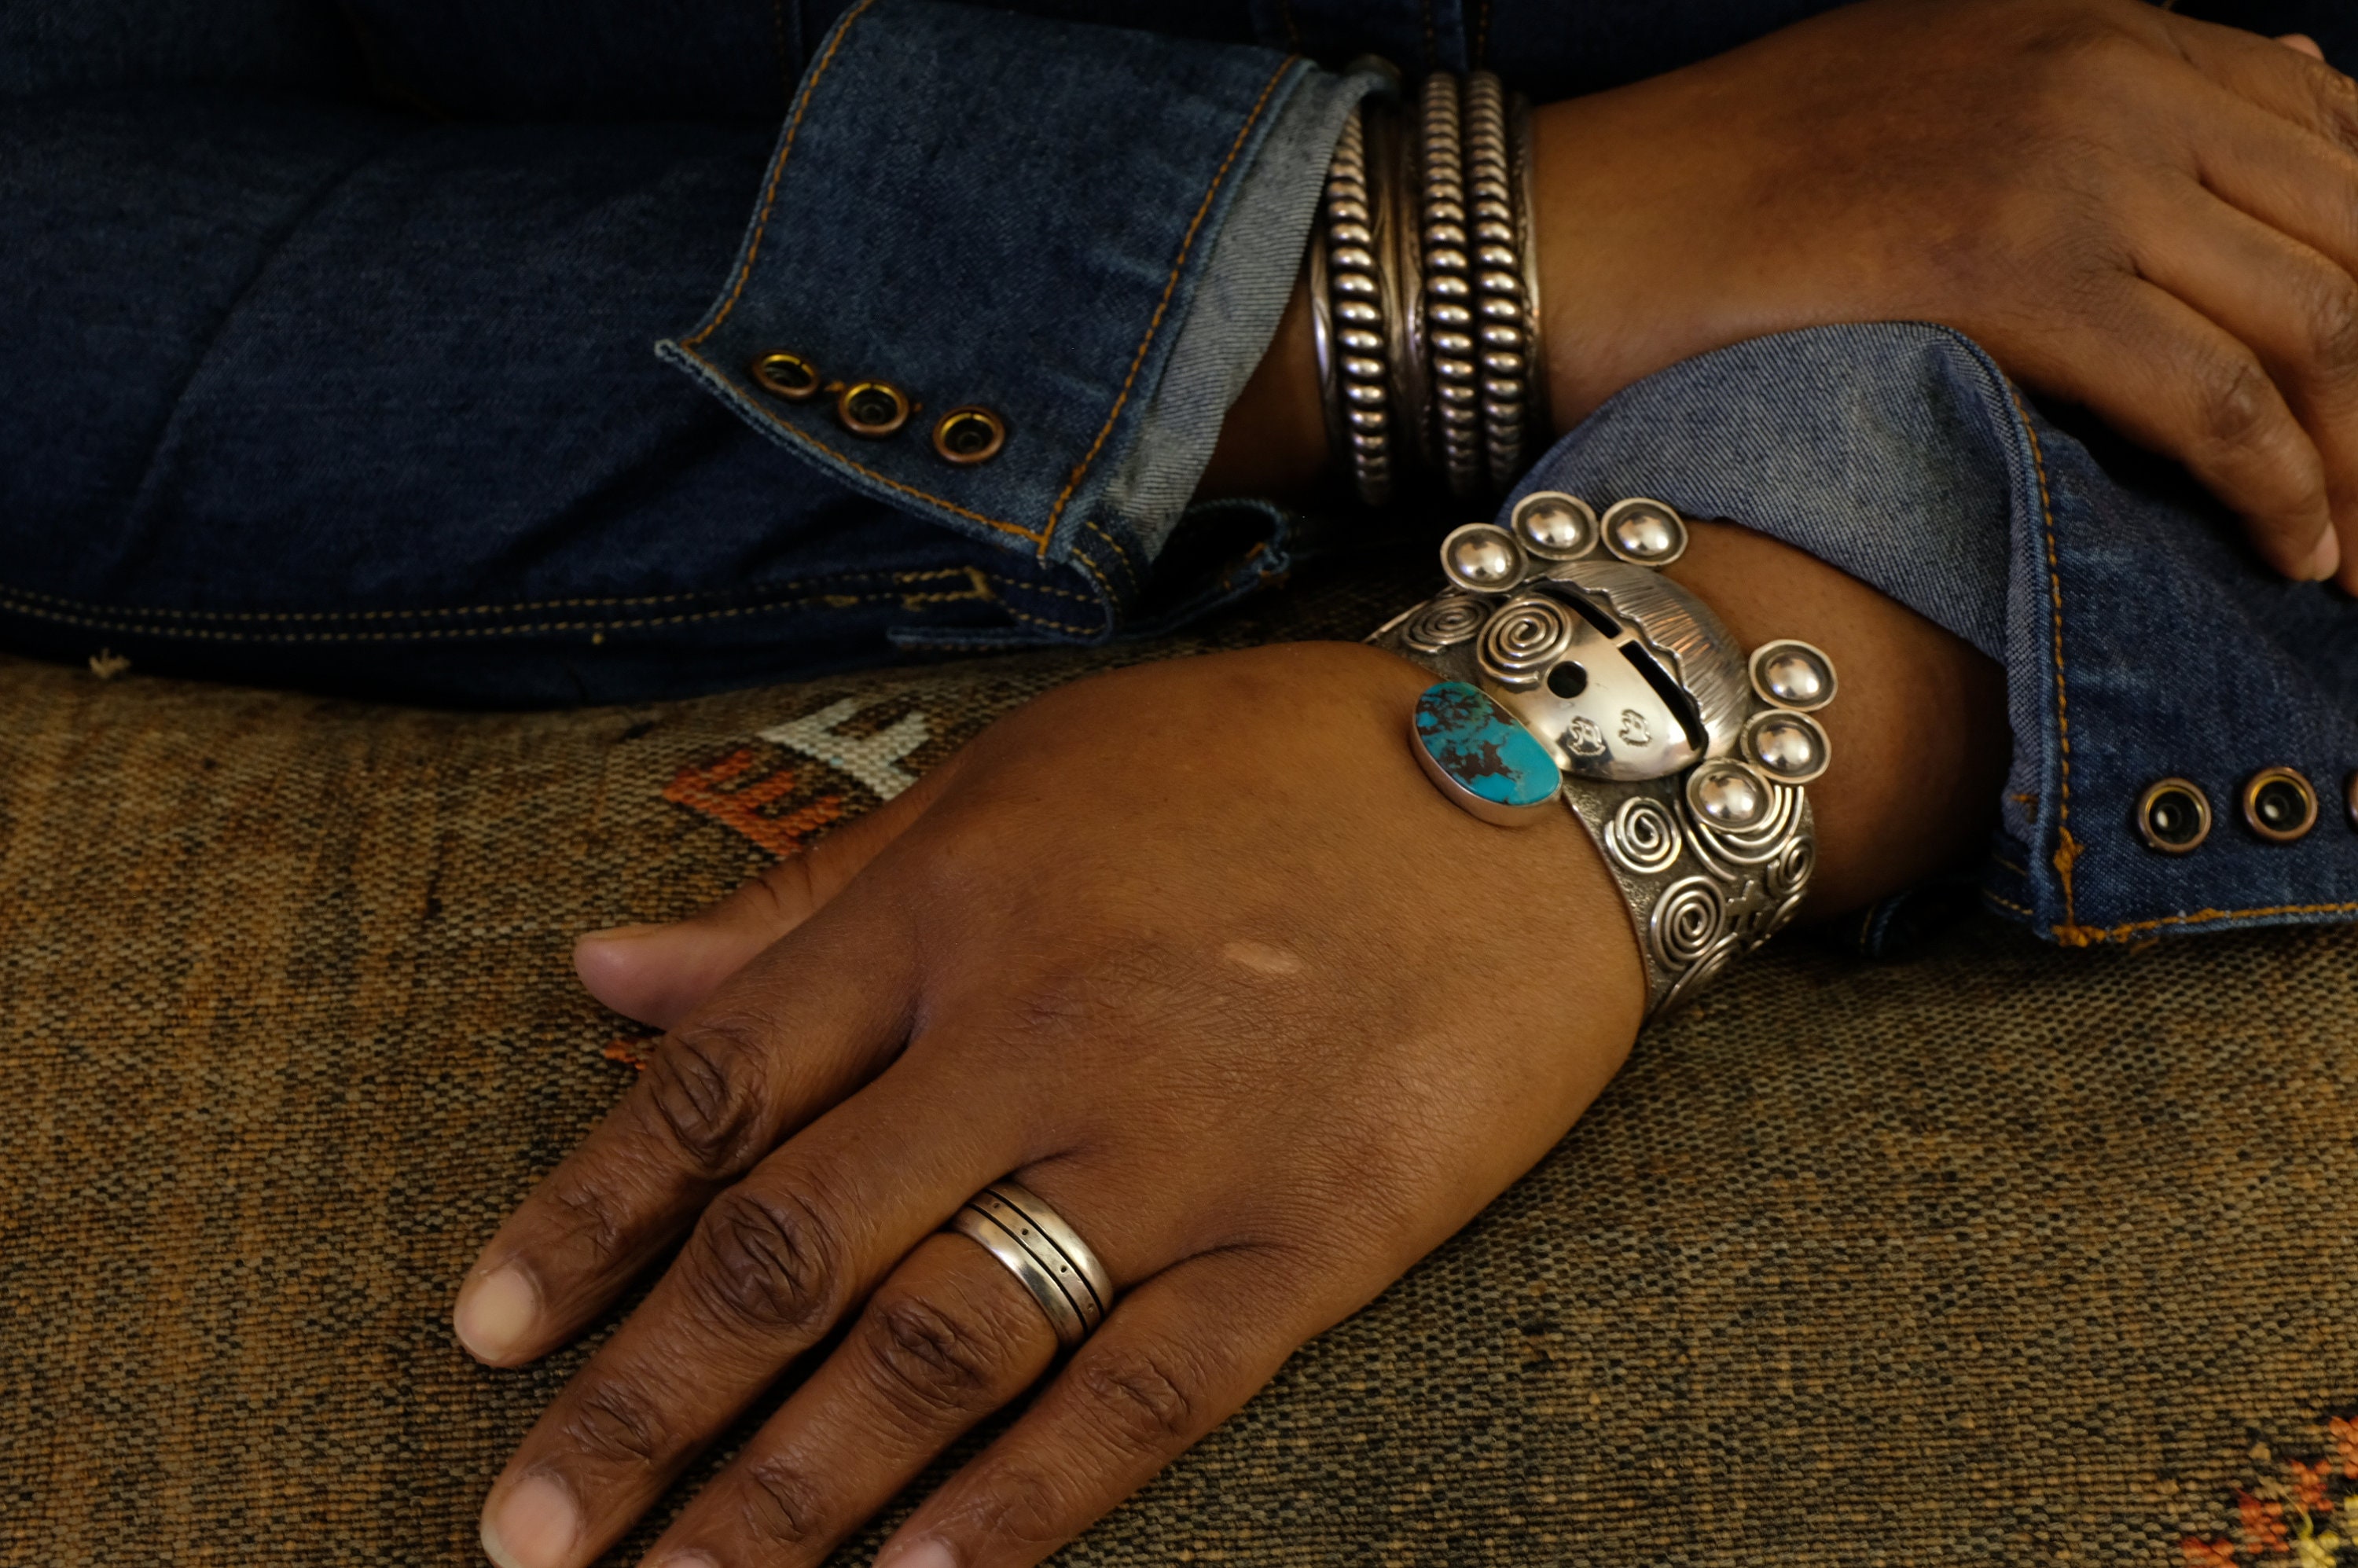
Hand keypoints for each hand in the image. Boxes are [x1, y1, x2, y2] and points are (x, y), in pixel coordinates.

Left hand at [455, 526, 2003, 1567]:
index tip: (480, 1342)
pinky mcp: (1316, 1229)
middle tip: (521, 1540)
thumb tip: (603, 974)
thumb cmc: (1252, 767)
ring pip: (941, 1347)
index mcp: (947, 911)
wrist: (1532, 780)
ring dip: (790, 1494)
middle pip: (794, 1249)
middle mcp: (1036, 1033)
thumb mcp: (1013, 781)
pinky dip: (1024, 1503)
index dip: (582, 1223)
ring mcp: (1179, 1144)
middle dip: (640, 1410)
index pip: (717, 1091)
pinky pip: (1147, 1393)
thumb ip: (810, 897)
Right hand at [1527, 0, 2357, 589]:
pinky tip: (2295, 554)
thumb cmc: (1708, 201)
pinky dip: (2283, 486)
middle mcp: (2113, 71)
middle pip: (2357, 236)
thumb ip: (2085, 117)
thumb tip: (2241, 125)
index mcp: (2103, 30)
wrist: (1552, 231)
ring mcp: (2069, 158)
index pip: (2337, 151)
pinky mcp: (2012, 262)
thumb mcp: (1924, 110)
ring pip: (2319, 318)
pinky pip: (2219, 391)